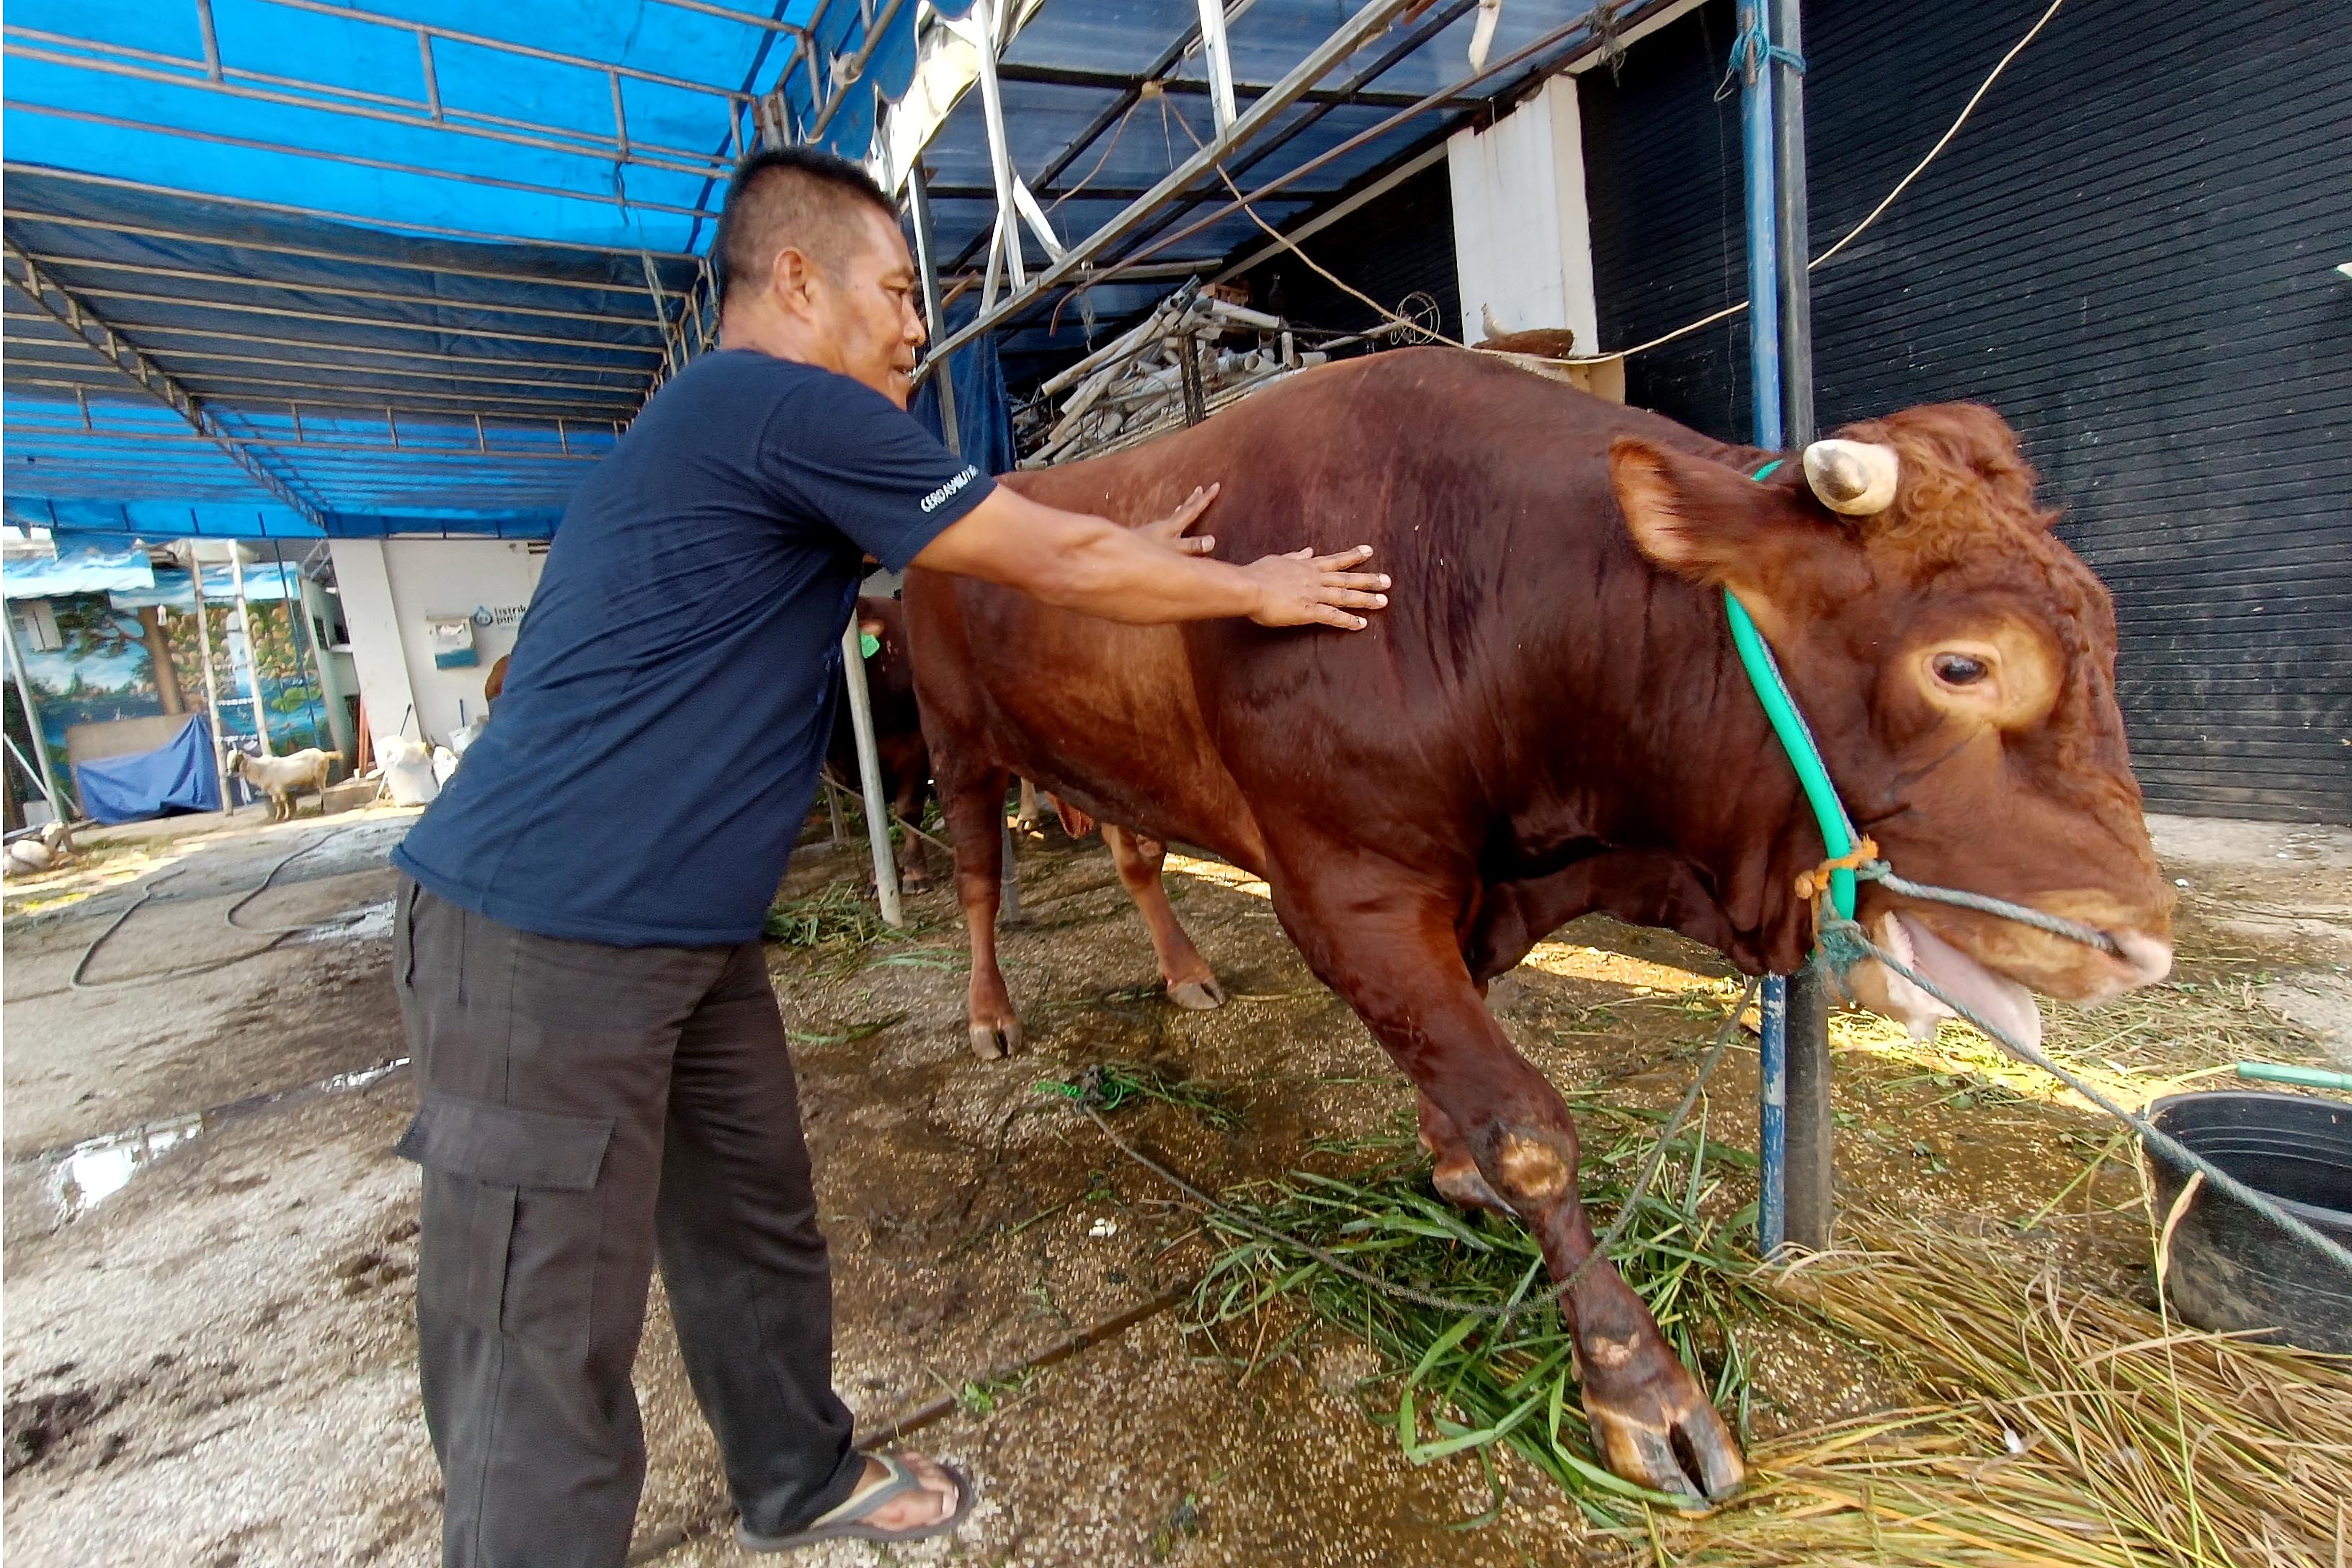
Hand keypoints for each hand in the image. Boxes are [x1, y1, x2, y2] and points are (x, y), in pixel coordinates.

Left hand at [1139, 484, 1220, 555]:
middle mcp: (1164, 526)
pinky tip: (1166, 527)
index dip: (1205, 499)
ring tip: (1185, 504)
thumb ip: (1192, 547)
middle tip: (1201, 488)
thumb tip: (1212, 541)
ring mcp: (1155, 531)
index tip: (1216, 485)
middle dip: (1194, 500)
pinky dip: (1170, 522)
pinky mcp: (1147, 539)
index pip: (1193, 510)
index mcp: (1172, 526)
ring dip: (1182, 510)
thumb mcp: (1173, 551)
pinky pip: (1165, 526)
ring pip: (1173, 517)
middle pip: (1183, 510)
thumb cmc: (1144, 554)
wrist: (1116, 554)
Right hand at [1241, 545, 1389, 629]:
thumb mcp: (1278, 560)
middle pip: (1347, 578)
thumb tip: (1307, 551)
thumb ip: (1295, 557)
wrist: (1249, 587)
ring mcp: (1314, 594)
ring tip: (1383, 602)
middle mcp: (1315, 579)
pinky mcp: (1308, 611)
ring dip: (1365, 599)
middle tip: (1388, 581)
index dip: (1353, 557)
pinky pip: (1333, 616)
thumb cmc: (1257, 574)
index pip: (1335, 560)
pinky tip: (1362, 624)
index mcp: (1306, 567)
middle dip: (1369, 579)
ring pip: (1345, 596)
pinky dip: (1348, 620)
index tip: (1369, 552)